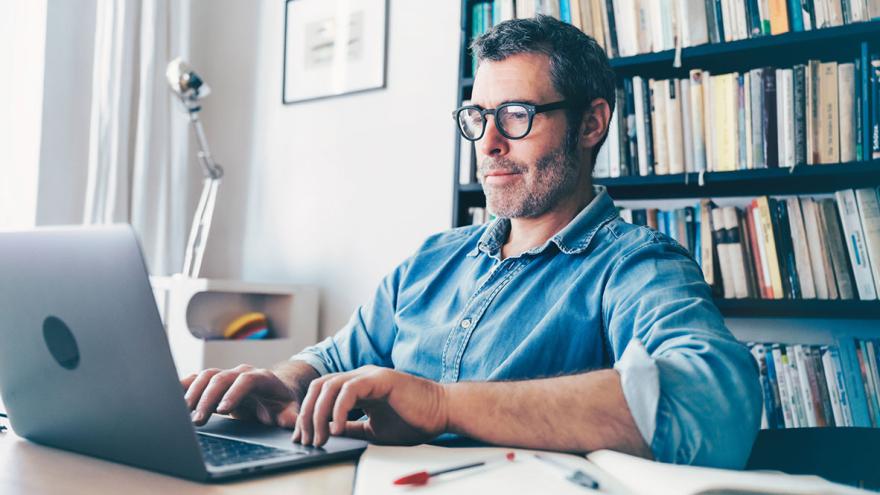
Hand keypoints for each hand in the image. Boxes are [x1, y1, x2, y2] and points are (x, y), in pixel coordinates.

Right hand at [181, 363, 314, 427]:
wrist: (274, 391)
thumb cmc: (281, 402)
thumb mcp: (290, 410)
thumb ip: (291, 417)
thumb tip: (293, 424)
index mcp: (263, 378)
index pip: (247, 379)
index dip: (235, 392)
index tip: (223, 410)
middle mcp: (242, 372)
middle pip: (222, 378)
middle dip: (208, 398)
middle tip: (198, 420)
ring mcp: (227, 375)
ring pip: (207, 376)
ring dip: (194, 393)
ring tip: (184, 413)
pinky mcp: (215, 382)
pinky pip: (197, 379)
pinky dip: (184, 385)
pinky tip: (171, 395)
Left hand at [293, 365, 447, 446]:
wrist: (443, 412)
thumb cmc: (415, 419)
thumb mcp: (375, 429)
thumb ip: (354, 428)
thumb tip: (331, 434)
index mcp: (358, 386)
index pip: (322, 393)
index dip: (308, 414)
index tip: (304, 438)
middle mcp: (360, 376)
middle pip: (319, 387)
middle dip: (307, 415)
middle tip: (308, 440)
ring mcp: (370, 374)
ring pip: (330, 386)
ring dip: (319, 414)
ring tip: (322, 437)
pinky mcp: (380, 378)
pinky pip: (350, 390)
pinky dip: (339, 409)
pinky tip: (339, 427)